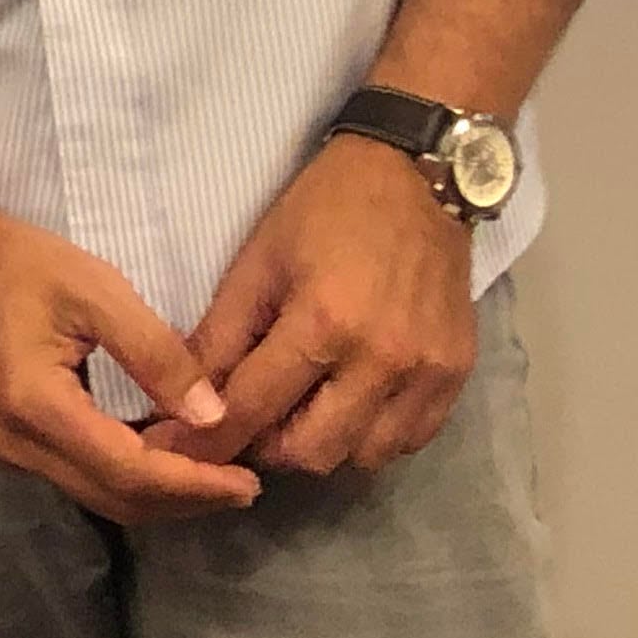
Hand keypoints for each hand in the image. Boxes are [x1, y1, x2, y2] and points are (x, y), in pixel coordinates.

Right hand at [0, 205, 261, 520]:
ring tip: (213, 475)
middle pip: (115, 499)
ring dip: (157, 494)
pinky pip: (77, 475)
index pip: (130, 472)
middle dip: (185, 500)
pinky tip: (161, 456)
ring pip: (96, 494)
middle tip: (244, 485)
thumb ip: (156, 353)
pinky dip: (127, 477)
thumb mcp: (94, 288)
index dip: (194, 484)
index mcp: (36, 406)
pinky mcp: (6, 439)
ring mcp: (5, 447)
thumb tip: (213, 415)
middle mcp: (15, 443)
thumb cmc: (11, 261)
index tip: (249, 482)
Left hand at [146, 135, 477, 477]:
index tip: (177, 454)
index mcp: (324, 324)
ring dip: (323, 445)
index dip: (210, 440)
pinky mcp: (460, 376)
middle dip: (269, 447)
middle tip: (251, 419)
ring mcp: (429, 373)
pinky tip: (351, 402)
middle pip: (313, 453)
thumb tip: (185, 397)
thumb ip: (221, 336)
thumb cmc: (323, 212)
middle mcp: (383, 360)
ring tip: (302, 407)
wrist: (417, 179)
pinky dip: (373, 436)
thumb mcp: (256, 263)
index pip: (255, 408)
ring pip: (365, 457)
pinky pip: (411, 440)